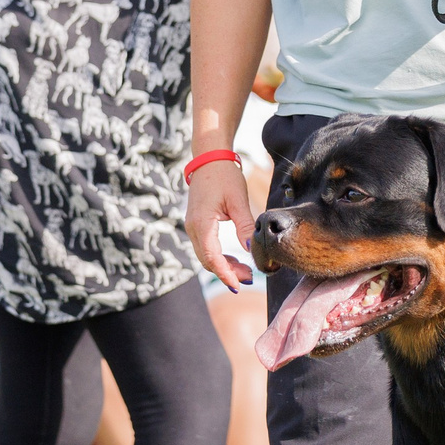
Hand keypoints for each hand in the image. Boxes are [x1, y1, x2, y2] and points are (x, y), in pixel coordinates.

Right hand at [186, 156, 255, 289]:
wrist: (209, 159)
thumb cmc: (224, 176)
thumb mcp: (238, 200)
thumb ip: (244, 225)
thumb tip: (251, 248)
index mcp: (202, 222)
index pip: (211, 257)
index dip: (225, 273)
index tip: (238, 285)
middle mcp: (193, 227)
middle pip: (207, 260)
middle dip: (227, 272)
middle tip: (249, 278)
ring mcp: (193, 226)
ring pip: (205, 256)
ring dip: (224, 266)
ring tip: (245, 271)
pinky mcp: (197, 224)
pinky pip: (206, 247)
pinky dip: (219, 257)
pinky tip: (235, 259)